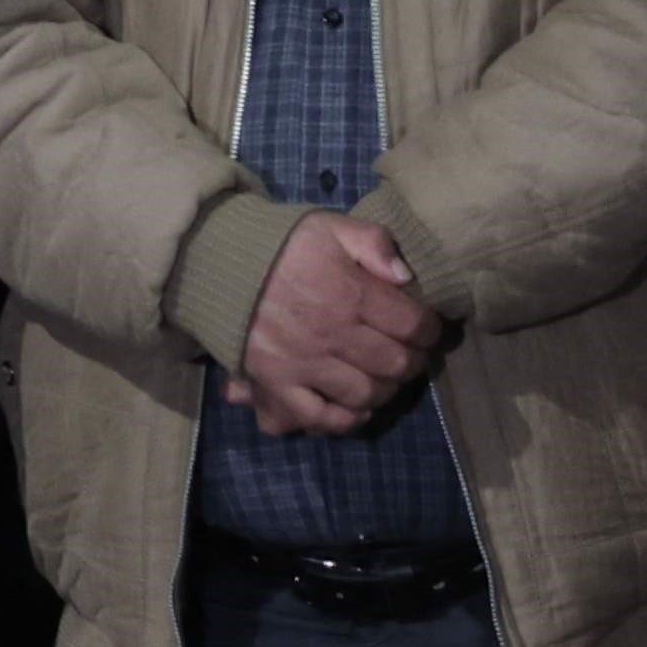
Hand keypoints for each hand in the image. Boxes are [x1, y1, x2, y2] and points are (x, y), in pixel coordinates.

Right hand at [228, 210, 448, 435]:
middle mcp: (332, 333)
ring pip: (365, 394)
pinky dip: (345, 419)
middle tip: (408, 353)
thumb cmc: (281, 244)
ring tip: (382, 377)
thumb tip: (406, 278)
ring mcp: (304, 363)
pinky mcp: (278, 384)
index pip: (412, 325)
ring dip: (384, 389)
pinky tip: (354, 407)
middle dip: (412, 360)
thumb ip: (373, 242)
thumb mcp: (329, 226)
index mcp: (349, 292)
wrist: (217, 260)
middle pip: (395, 364)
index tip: (427, 327)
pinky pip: (320, 417)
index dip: (429, 329)